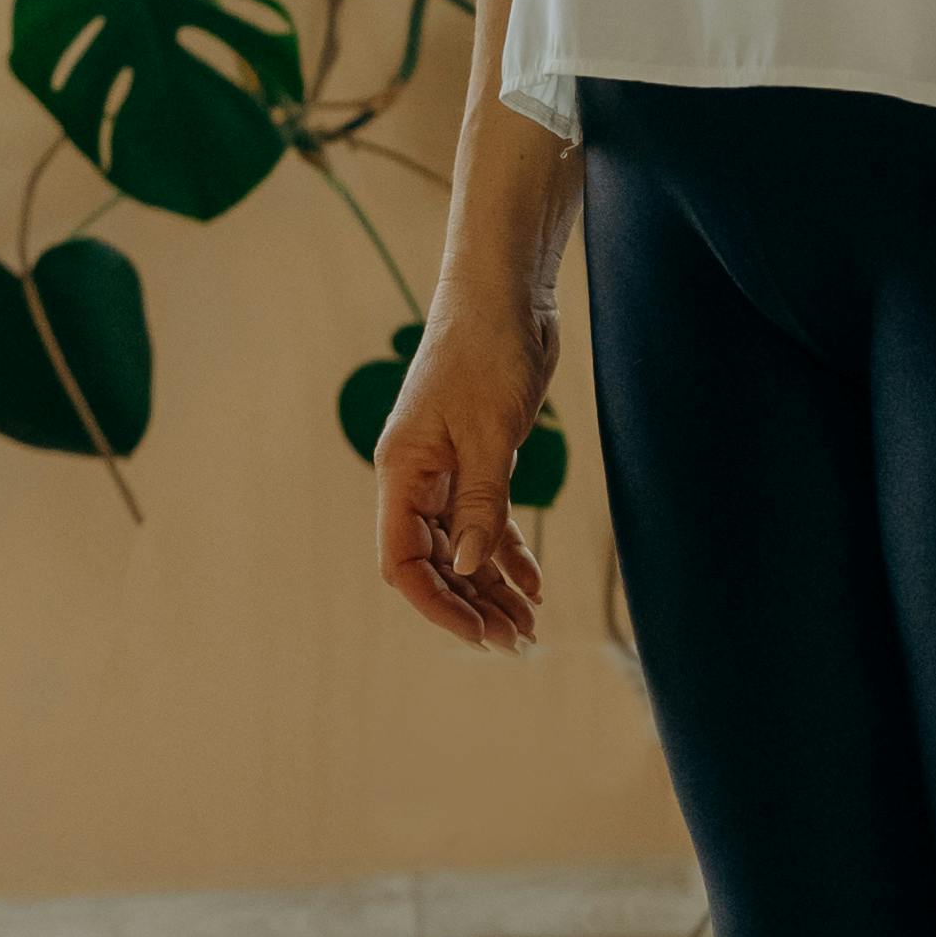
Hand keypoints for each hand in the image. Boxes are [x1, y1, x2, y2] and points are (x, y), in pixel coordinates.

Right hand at [374, 290, 557, 649]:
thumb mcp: (488, 433)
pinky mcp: (480, 459)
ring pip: (462, 546)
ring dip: (492, 586)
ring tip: (529, 626)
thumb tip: (466, 567)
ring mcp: (448, 470)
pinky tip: (534, 582)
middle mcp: (417, 478)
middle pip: (433, 562)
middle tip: (515, 641)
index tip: (478, 633)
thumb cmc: (486, 351)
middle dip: (470, 604)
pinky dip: (508, 552)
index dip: (436, 602)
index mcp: (401, 472)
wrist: (507, 295)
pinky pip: (486, 520)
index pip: (402, 560)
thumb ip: (479, 502)